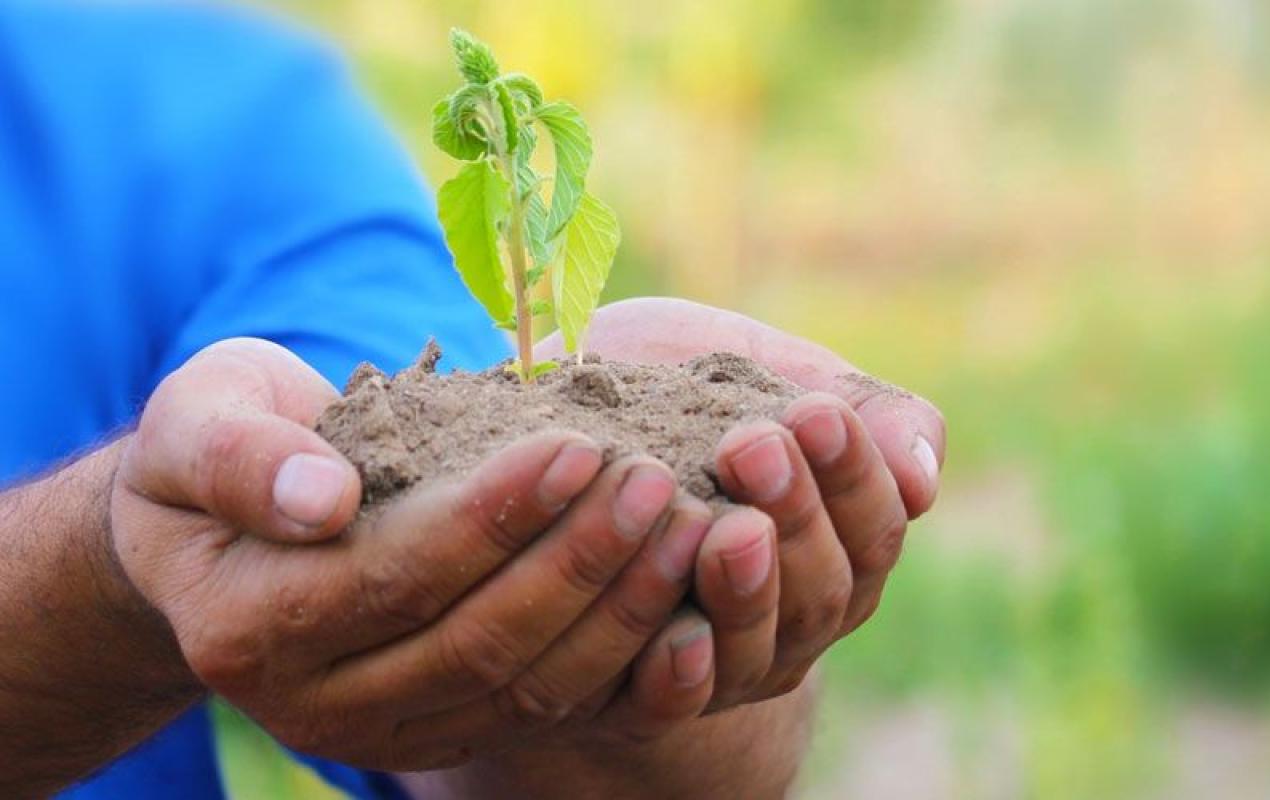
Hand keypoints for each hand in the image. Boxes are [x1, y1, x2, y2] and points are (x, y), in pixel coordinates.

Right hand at [112, 338, 725, 769]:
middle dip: (577, 561)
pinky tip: (679, 582)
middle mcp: (318, 703)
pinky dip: (622, 649)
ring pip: (527, 688)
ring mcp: (390, 728)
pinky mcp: (449, 727)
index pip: (394, 576)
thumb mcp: (196, 421)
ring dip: (619, 610)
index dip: (492, 517)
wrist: (221, 530)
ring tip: (687, 524)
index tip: (576, 446)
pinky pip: (549, 703)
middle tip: (653, 480)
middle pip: (477, 643)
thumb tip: (318, 500)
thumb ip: (239, 456)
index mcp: (249, 624)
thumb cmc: (218, 447)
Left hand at [537, 298, 946, 708]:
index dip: (853, 476)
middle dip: (795, 516)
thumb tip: (923, 479)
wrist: (575, 422)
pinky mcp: (641, 691)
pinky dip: (680, 675)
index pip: (874, 528)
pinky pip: (672, 701)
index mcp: (840, 546)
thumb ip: (861, 412)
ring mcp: (723, 661)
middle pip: (821, 591)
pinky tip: (676, 634)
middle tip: (753, 447)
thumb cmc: (689, 391)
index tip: (814, 412)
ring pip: (755, 648)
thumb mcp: (773, 378)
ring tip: (725, 528)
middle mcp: (792, 617)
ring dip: (745, 590)